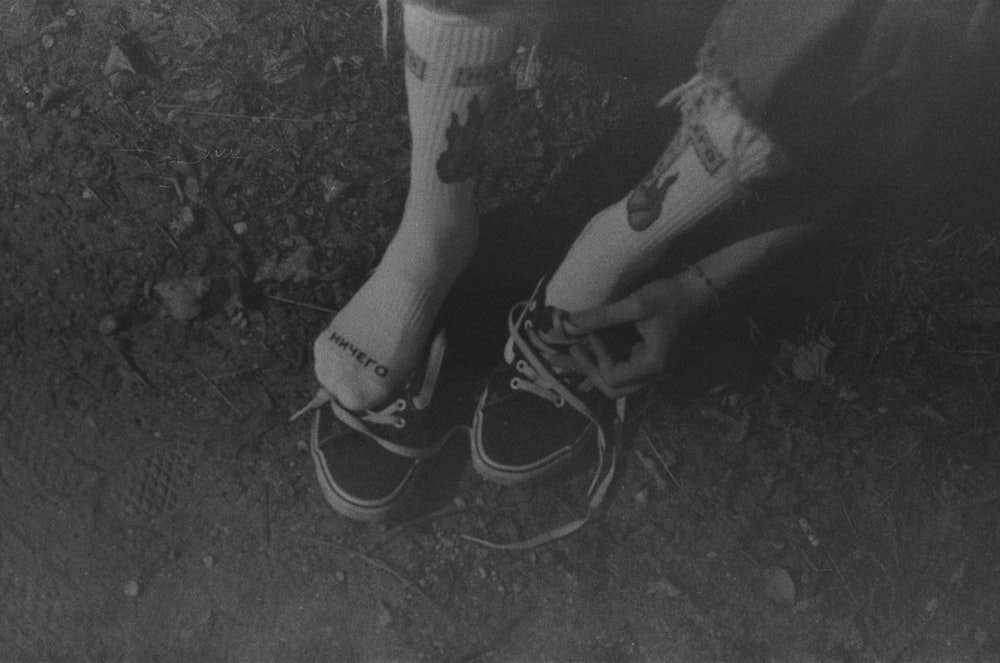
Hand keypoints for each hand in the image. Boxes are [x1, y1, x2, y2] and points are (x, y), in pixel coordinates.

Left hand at [563, 273, 714, 397]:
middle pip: (612, 388)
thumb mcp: (635, 304)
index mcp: (653, 366)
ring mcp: (651, 369)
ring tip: (569, 352)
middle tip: (569, 352)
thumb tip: (569, 323)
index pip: (614, 378)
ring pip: (615, 381)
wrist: (697, 291)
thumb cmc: (670, 297)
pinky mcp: (647, 359)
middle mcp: (653, 374)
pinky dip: (603, 359)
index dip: (597, 357)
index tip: (592, 334)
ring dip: (592, 367)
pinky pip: (621, 367)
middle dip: (588, 371)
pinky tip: (587, 347)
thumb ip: (601, 316)